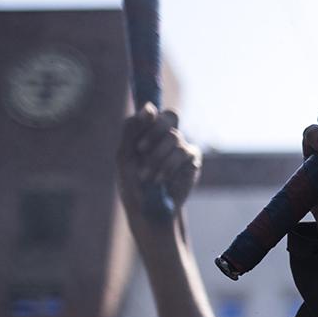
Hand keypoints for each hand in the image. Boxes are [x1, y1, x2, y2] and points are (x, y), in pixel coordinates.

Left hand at [116, 105, 200, 219]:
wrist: (146, 209)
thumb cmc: (132, 182)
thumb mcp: (125, 155)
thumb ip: (132, 129)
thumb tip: (149, 107)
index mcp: (147, 130)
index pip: (153, 111)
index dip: (149, 114)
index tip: (142, 121)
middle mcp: (166, 135)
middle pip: (170, 116)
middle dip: (154, 132)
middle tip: (140, 150)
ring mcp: (181, 146)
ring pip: (175, 137)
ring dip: (157, 157)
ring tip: (148, 177)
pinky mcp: (192, 160)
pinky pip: (185, 152)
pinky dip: (170, 166)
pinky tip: (162, 180)